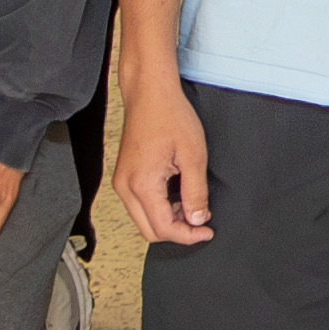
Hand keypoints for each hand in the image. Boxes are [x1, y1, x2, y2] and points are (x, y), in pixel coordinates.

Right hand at [118, 77, 215, 251]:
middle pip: (149, 230)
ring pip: (142, 219)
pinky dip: (158, 209)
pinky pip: (139, 205)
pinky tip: (177, 196)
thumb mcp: (193, 156)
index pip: (163, 228)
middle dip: (177, 232)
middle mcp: (125, 187)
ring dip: (167, 220)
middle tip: (201, 222)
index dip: (188, 235)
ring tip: (191, 205)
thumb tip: (197, 219)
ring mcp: (121, 182)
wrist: (150, 94)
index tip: (207, 231)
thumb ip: (196, 192)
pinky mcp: (123, 176)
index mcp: (141, 184)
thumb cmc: (171, 116)